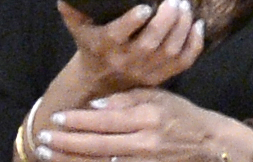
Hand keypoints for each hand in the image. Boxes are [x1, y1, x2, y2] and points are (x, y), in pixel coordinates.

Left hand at [38, 88, 252, 161]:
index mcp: (145, 119)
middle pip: (98, 146)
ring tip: (49, 155)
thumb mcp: (155, 96)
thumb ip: (124, 100)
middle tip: (43, 139)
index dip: (77, 121)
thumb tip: (94, 107)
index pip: (103, 121)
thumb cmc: (179, 113)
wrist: (209, 142)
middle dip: (67, 143)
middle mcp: (144, 144)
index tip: (55, 118)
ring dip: (73, 161)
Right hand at [56, 0, 203, 97]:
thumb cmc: (91, 47)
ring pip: (170, 51)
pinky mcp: (162, 76)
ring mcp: (147, 70)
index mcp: (105, 45)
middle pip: (151, 42)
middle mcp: (127, 60)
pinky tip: (197, 25)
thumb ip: (71, 11)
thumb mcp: (78, 29)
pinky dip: (194, 45)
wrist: (100, 83)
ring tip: (185, 7)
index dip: (133, 21)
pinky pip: (183, 62)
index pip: (120, 34)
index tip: (145, 6)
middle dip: (166, 20)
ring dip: (181, 28)